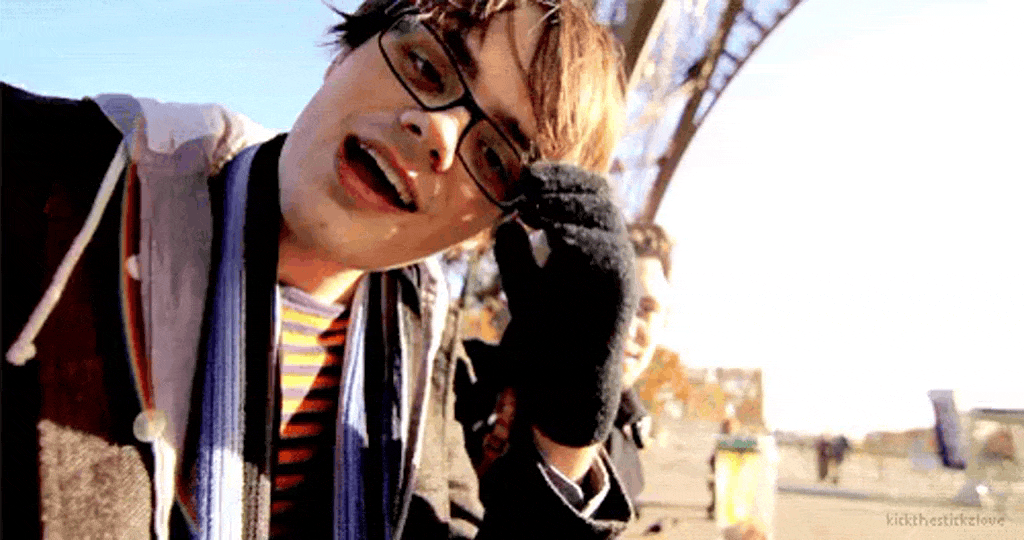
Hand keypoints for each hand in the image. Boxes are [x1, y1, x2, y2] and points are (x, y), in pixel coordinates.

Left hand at [495, 163, 637, 446]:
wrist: (567, 390)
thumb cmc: (546, 341)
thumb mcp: (524, 291)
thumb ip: (516, 259)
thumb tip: (505, 224)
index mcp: (590, 248)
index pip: (586, 195)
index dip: (559, 179)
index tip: (525, 178)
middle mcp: (610, 255)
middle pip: (598, 198)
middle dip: (563, 185)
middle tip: (527, 185)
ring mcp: (618, 272)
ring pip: (605, 219)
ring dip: (569, 206)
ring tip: (533, 205)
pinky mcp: (619, 292)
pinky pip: (607, 255)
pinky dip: (582, 239)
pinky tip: (553, 234)